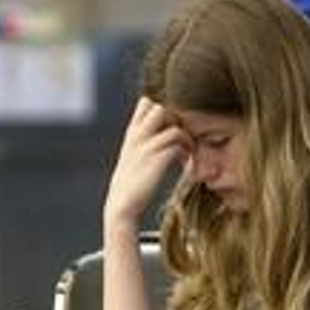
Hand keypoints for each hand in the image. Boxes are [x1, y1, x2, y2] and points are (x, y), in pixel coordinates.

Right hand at [103, 97, 189, 235]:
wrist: (121, 206)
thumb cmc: (130, 185)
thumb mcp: (132, 157)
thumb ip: (143, 142)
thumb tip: (162, 136)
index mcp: (132, 133)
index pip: (146, 103)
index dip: (164, 108)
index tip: (173, 126)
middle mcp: (138, 136)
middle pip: (161, 107)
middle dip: (176, 119)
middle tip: (183, 136)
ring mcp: (146, 147)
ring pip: (173, 123)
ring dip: (185, 135)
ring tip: (188, 149)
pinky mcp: (157, 160)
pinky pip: (179, 143)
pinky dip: (186, 150)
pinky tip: (186, 163)